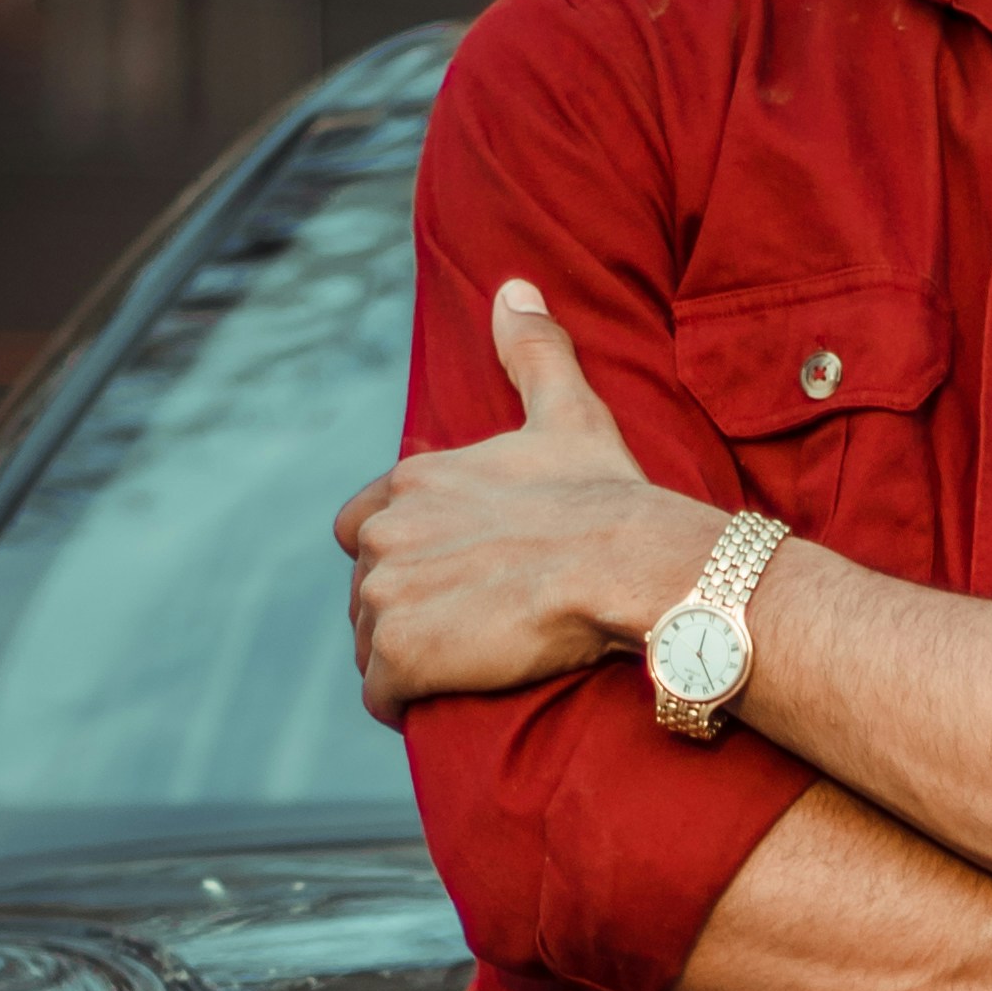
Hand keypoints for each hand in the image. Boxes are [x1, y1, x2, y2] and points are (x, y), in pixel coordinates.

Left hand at [341, 284, 720, 718]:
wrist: (631, 566)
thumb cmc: (608, 495)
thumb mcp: (569, 411)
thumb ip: (533, 350)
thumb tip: (513, 288)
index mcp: (413, 481)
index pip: (360, 528)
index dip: (401, 558)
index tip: (449, 578)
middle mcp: (385, 533)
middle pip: (367, 591)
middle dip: (406, 613)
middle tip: (469, 629)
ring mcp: (386, 596)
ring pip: (371, 643)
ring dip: (405, 659)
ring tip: (465, 665)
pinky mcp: (401, 655)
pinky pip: (381, 693)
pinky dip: (403, 702)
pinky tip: (442, 700)